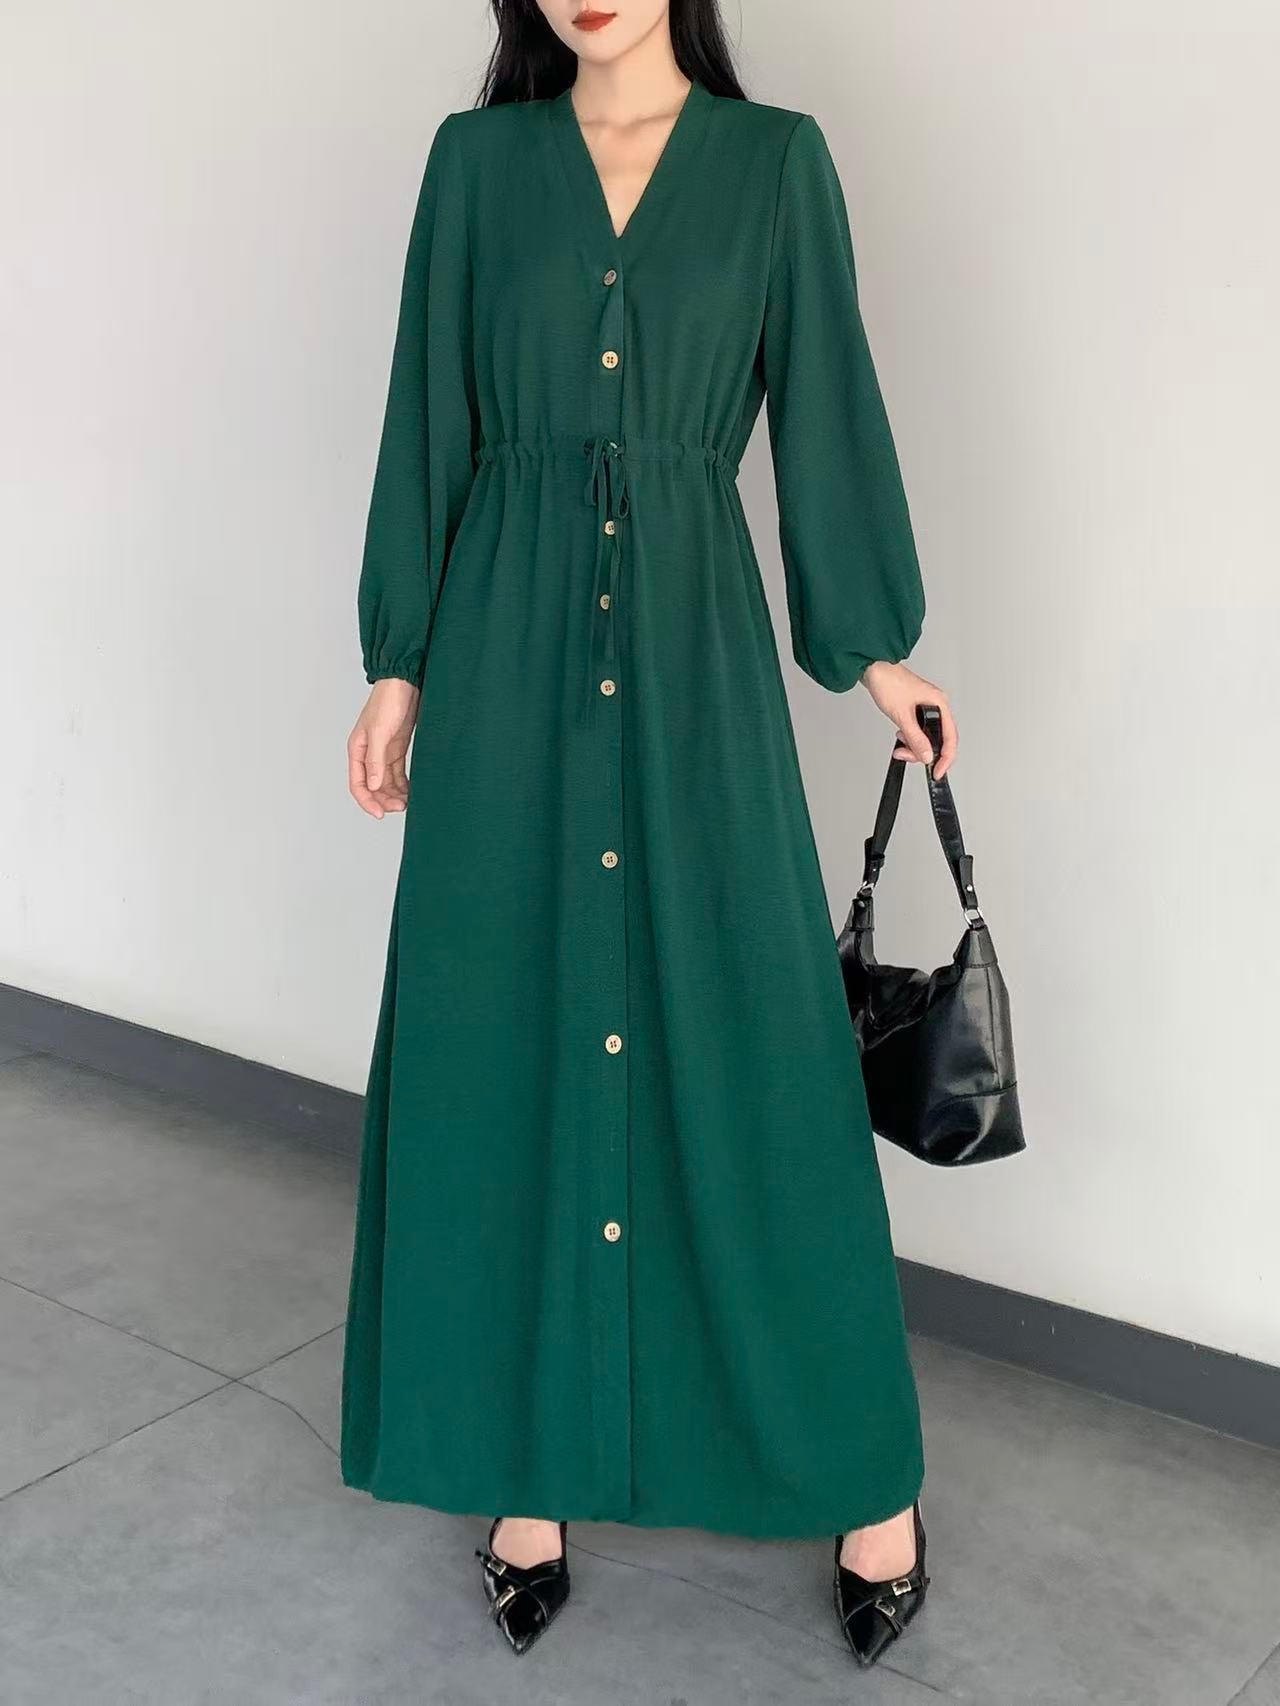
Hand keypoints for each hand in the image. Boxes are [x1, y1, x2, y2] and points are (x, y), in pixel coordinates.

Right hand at [348, 678, 419, 817]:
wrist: (405, 682)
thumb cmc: (388, 701)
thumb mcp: (380, 731)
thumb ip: (375, 759)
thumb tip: (374, 786)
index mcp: (357, 750)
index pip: (358, 784)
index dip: (367, 802)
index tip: (380, 814)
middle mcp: (368, 754)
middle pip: (373, 787)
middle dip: (384, 800)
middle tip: (401, 808)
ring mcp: (383, 752)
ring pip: (386, 782)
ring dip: (394, 795)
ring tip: (408, 803)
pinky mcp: (397, 748)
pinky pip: (397, 773)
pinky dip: (403, 784)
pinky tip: (412, 791)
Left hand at [860, 661, 957, 780]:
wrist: (873, 669)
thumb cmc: (888, 683)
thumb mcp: (902, 715)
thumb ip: (916, 738)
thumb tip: (927, 756)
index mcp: (939, 704)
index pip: (950, 738)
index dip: (945, 758)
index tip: (937, 772)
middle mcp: (936, 706)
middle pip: (938, 739)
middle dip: (923, 752)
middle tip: (906, 755)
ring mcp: (926, 708)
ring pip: (926, 737)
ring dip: (913, 745)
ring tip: (900, 745)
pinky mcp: (915, 710)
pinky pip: (918, 731)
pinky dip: (909, 738)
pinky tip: (900, 735)